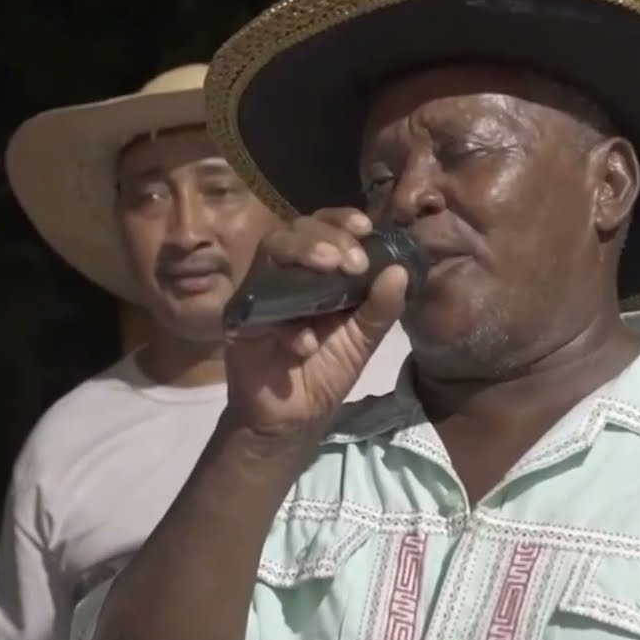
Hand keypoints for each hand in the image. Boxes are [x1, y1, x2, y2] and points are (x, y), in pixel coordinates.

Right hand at [224, 207, 408, 446]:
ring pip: (270, 250)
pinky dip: (286, 325)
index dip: (341, 220)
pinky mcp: (239, 321)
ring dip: (304, 253)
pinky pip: (257, 306)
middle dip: (328, 237)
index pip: (324, 228)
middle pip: (295, 230)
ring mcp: (260, 293)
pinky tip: (307, 345)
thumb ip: (382, 307)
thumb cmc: (327, 370)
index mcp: (318, 271)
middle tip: (354, 261)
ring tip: (333, 270)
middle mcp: (286, 273)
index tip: (365, 228)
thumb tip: (399, 271)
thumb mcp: (364, 339)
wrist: (294, 418)